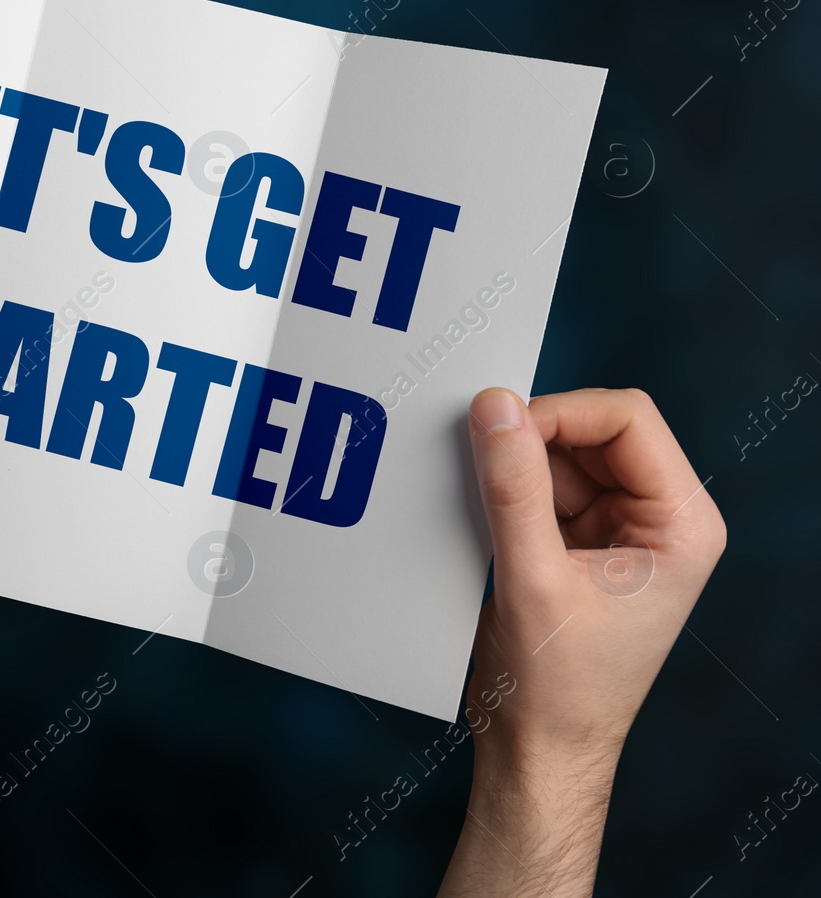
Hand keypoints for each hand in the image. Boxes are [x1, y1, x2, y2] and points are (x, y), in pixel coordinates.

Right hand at [440, 387, 723, 895]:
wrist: (539, 752)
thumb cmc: (559, 689)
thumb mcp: (534, 579)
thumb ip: (514, 488)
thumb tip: (496, 407)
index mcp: (682, 526)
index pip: (628, 419)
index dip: (561, 413)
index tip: (501, 428)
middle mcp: (658, 520)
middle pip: (592, 431)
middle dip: (532, 439)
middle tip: (479, 459)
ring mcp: (616, 531)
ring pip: (558, 456)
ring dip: (513, 468)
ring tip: (478, 503)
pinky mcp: (574, 544)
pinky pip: (536, 488)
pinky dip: (502, 492)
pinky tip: (478, 518)